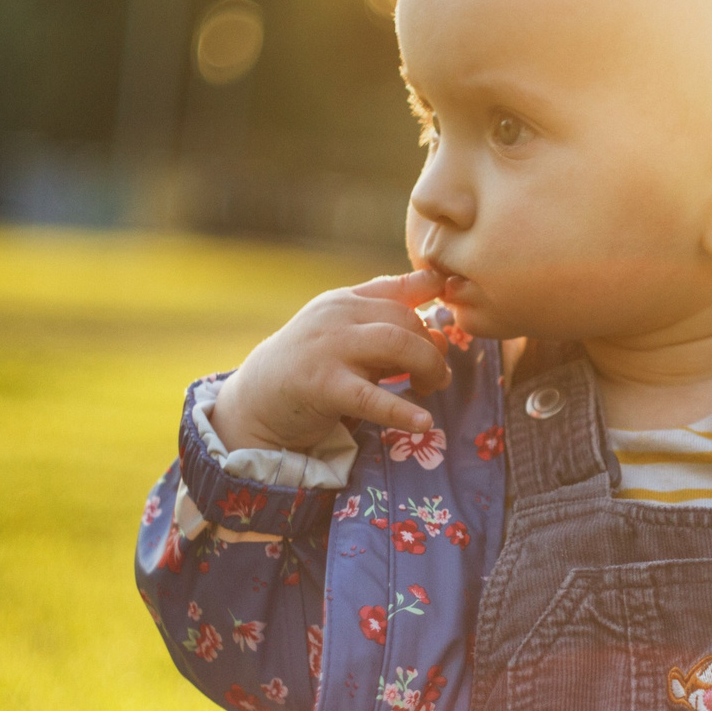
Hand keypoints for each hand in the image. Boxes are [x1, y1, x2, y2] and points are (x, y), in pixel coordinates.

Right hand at [208, 269, 450, 452]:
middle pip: (406, 319)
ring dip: (428, 368)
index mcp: (345, 301)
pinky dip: (402, 411)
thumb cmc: (313, 368)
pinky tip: (424, 422)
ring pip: (397, 345)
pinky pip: (372, 398)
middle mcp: (337, 316)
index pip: (397, 287)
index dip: (433, 291)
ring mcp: (329, 348)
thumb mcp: (348, 339)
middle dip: (432, 348)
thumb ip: (389, 331)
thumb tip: (440, 334)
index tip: (455, 300)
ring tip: (431, 389)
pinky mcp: (323, 386)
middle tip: (438, 377)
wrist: (256, 399)